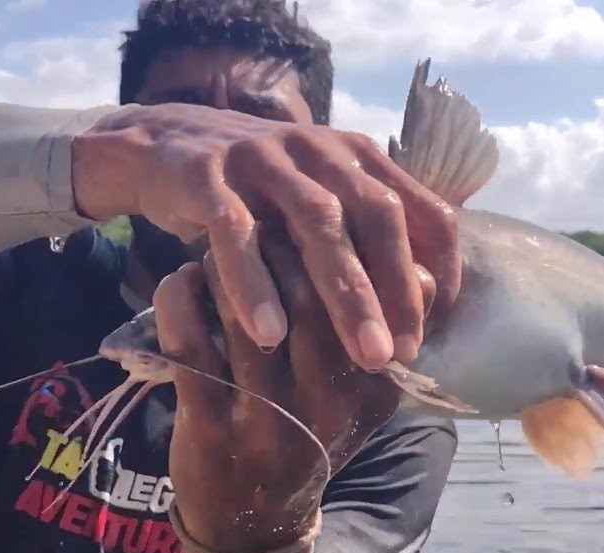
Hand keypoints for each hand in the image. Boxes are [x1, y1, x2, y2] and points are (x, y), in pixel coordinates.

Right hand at [71, 102, 458, 370]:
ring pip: (316, 221)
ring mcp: (264, 156)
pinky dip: (254, 283)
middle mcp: (319, 149)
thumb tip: (420, 306)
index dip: (439, 273)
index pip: (424, 211)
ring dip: (346, 292)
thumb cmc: (256, 194)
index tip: (429, 335)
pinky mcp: (206, 173)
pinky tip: (269, 334)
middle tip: (403, 356)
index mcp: (358, 157)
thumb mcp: (316, 204)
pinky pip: (235, 231)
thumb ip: (364, 240)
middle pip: (377, 214)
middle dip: (397, 288)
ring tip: (363, 355)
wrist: (163, 146)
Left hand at [151, 223, 435, 552]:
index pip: (361, 295)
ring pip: (245, 312)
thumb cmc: (312, 437)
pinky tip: (183, 279)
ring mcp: (263, 415)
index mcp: (366, 388)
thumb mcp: (367, 397)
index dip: (336, 243)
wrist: (253, 523)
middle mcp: (321, 403)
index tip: (311, 213)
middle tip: (260, 214)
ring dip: (227, 264)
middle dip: (279, 243)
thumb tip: (424, 264)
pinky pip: (187, 340)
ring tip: (221, 243)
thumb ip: (392, 333)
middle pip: (306, 294)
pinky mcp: (207, 424)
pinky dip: (180, 296)